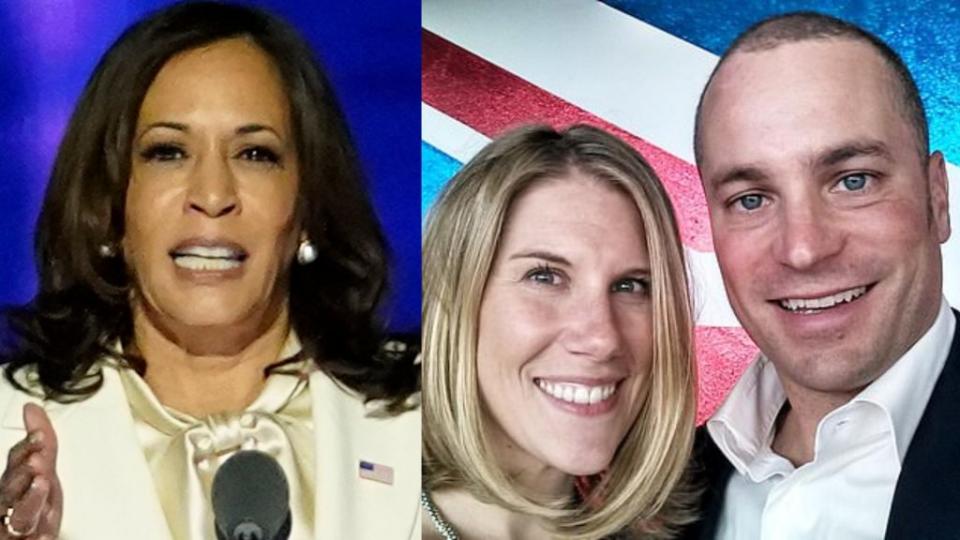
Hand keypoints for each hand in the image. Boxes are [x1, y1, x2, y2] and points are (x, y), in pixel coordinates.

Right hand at [0, 404, 61, 538]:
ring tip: (42, 485)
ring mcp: (14, 528)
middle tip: (36, 462)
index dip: (26, 449)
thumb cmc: (34, 503)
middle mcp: (9, 504)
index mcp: (12, 484)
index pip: (15, 463)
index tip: (40, 437)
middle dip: (22, 474)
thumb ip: (41, 442)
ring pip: (19, 516)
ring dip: (30, 501)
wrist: (30, 537)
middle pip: (10, 489)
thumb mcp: (41, 470)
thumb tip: (31, 407)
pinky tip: (46, 537)